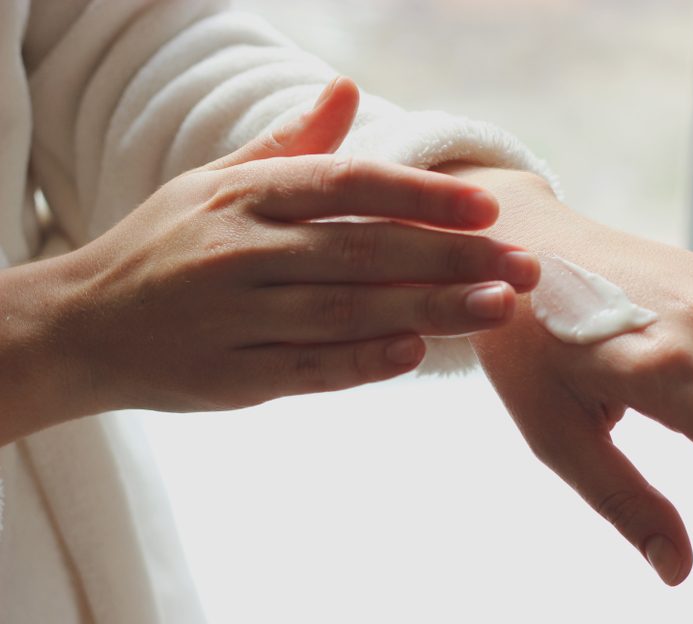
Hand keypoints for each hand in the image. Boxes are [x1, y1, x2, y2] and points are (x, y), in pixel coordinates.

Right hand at [3, 79, 538, 433]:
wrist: (82, 324)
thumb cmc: (164, 246)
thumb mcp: (215, 183)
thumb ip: (288, 145)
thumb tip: (347, 92)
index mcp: (246, 196)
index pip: (348, 186)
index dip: (421, 196)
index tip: (488, 208)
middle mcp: (243, 251)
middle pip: (365, 251)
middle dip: (453, 259)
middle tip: (525, 267)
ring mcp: (236, 317)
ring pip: (349, 311)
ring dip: (431, 310)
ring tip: (499, 308)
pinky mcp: (230, 377)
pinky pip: (309, 369)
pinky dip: (365, 361)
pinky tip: (419, 353)